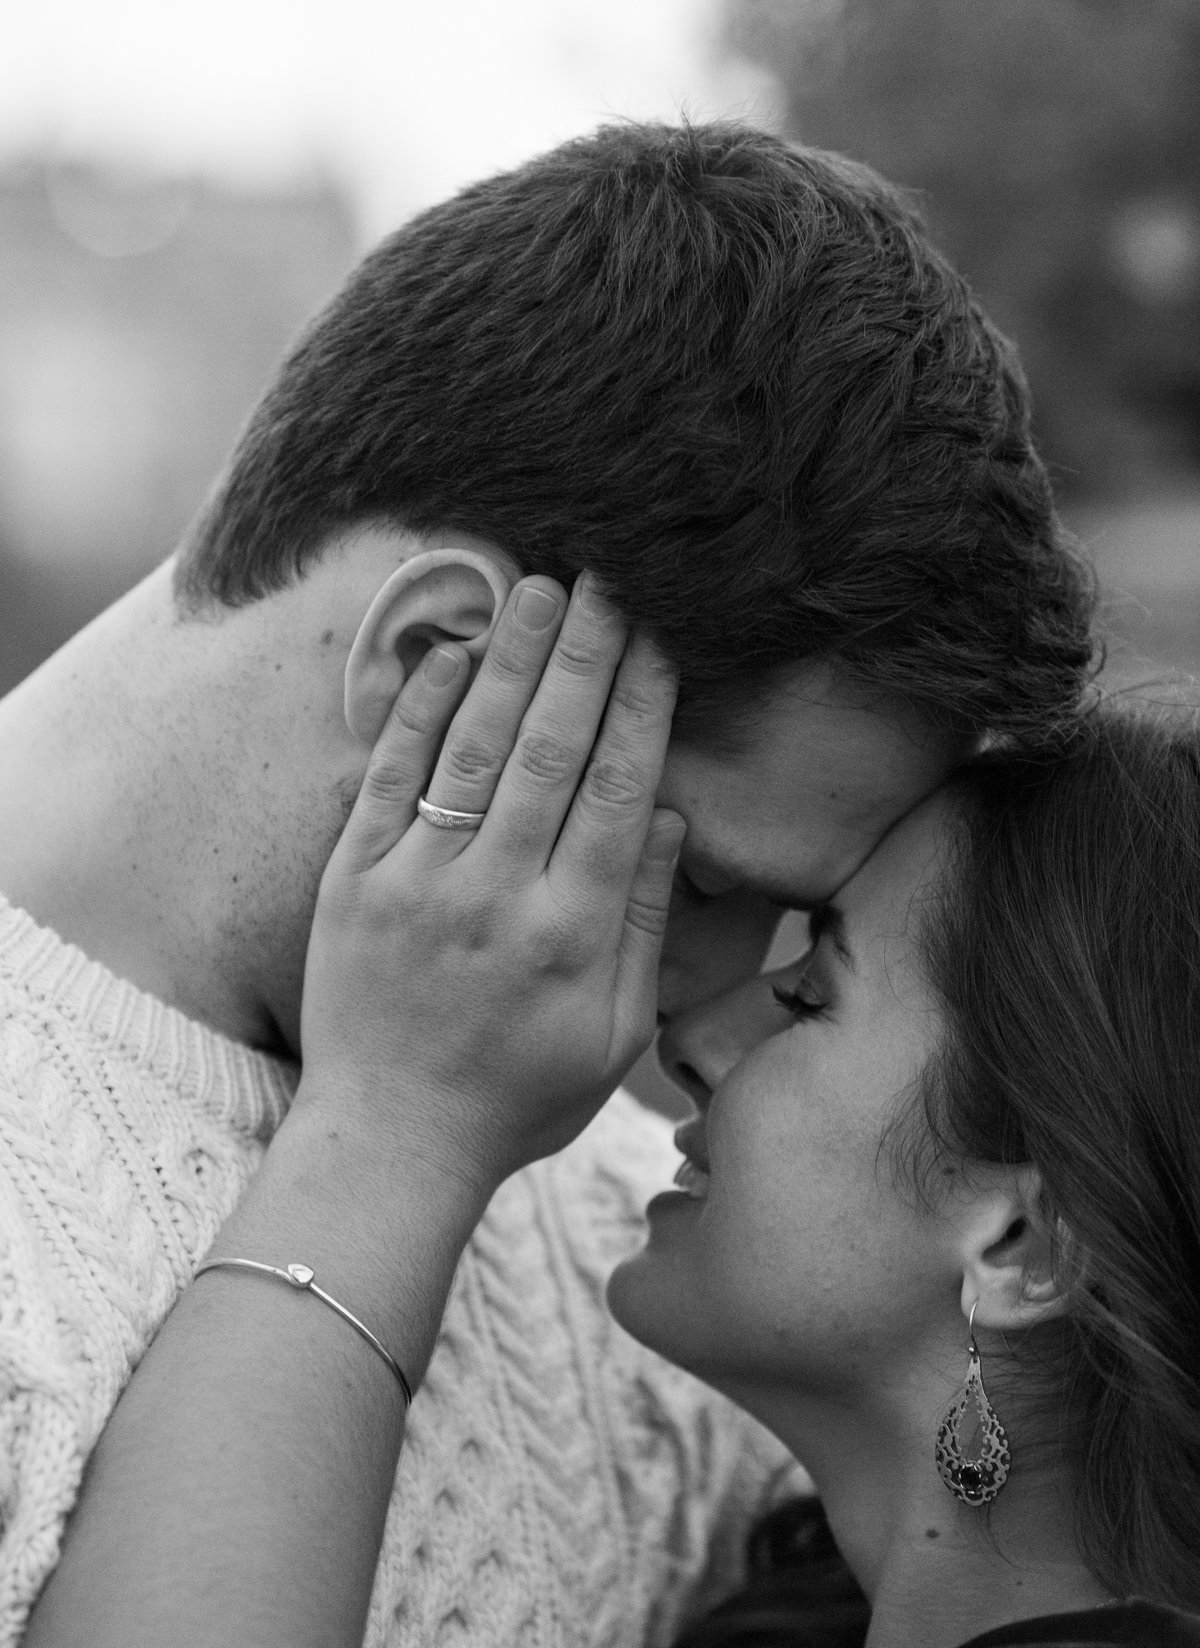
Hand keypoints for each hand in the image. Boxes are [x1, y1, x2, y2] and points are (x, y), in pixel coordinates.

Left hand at [299, 574, 684, 1198]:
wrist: (391, 1140)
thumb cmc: (518, 1094)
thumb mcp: (616, 1033)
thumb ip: (643, 922)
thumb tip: (666, 815)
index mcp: (572, 934)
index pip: (617, 789)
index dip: (642, 703)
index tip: (661, 635)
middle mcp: (496, 897)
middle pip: (551, 750)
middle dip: (585, 654)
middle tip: (608, 577)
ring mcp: (417, 883)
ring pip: (475, 748)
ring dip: (511, 660)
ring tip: (540, 586)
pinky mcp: (354, 880)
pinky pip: (390, 777)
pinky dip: (419, 711)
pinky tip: (452, 653)